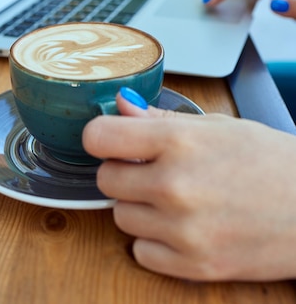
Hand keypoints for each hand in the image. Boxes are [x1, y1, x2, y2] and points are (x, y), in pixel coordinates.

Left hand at [82, 92, 295, 280]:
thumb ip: (161, 118)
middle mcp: (174, 186)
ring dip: (139, 206)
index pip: (100, 138)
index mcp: (179, 142)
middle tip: (150, 169)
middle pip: (105, 179)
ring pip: (120, 216)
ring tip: (174, 198)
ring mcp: (182, 230)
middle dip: (122, 171)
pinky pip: (140, 251)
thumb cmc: (270, 161)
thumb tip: (122, 106)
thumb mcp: (218, 126)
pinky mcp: (193, 265)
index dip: (100, 137)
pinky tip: (181, 225)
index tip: (108, 139)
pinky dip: (154, 240)